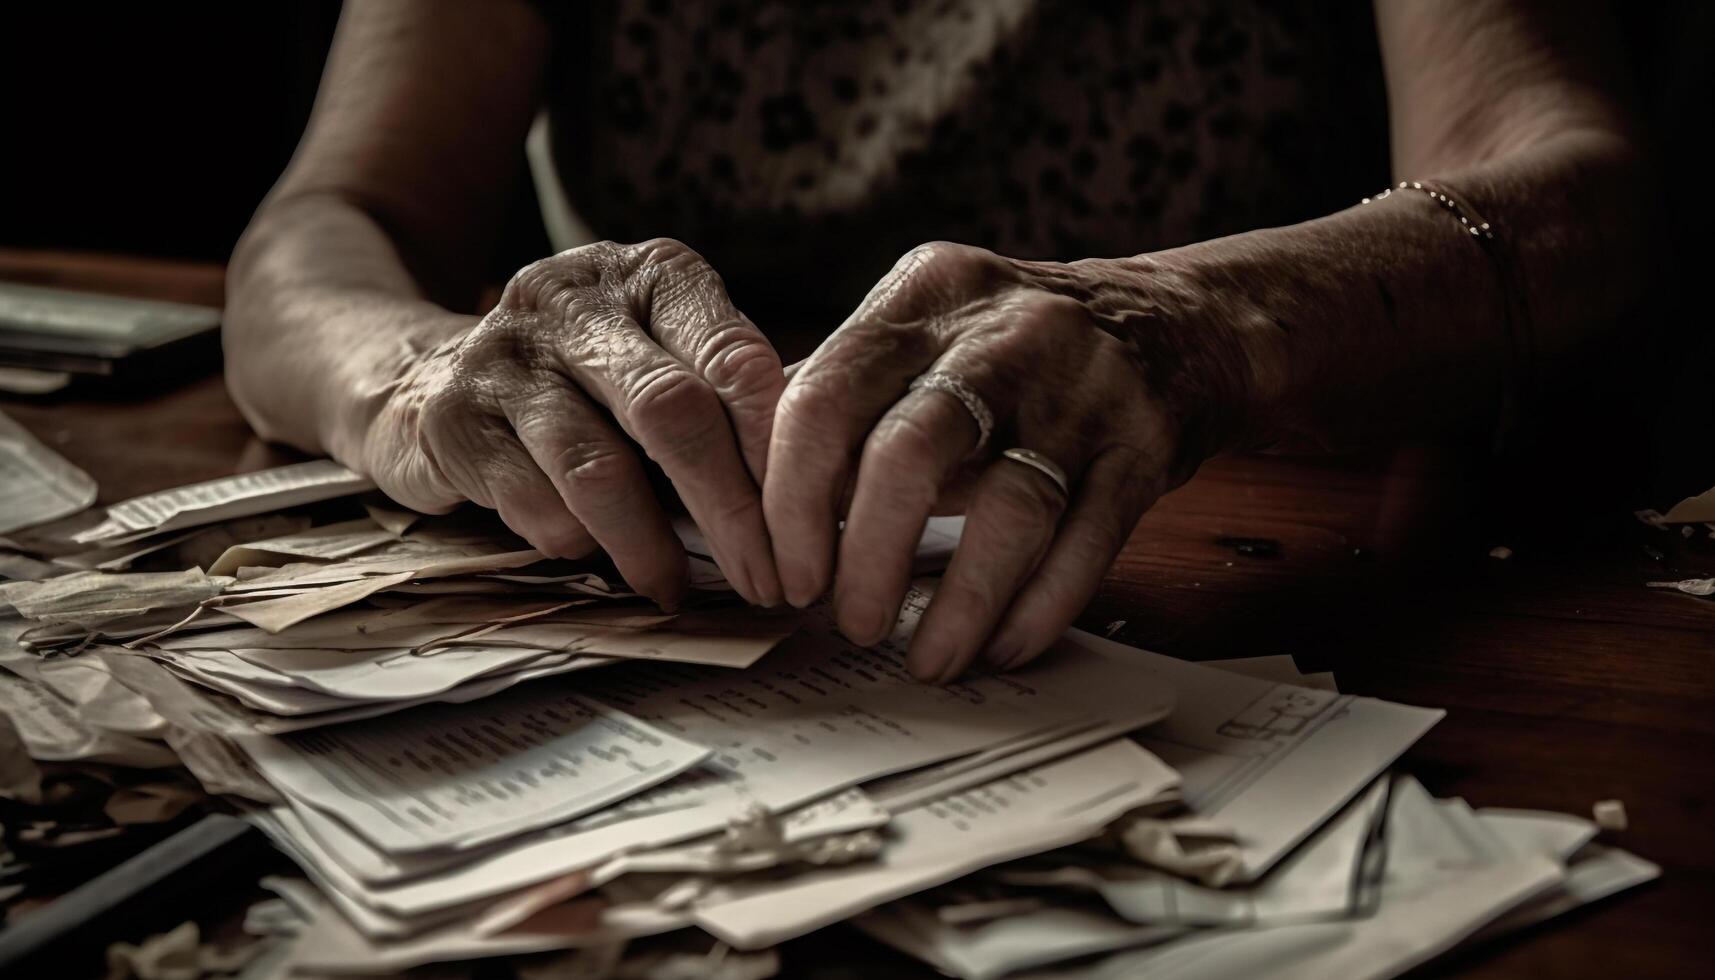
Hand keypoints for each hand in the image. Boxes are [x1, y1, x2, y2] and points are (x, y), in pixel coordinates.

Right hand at [361, 239, 784, 608]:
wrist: (426, 377)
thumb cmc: (589, 383)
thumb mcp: (667, 359)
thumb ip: (734, 403)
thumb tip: (826, 494)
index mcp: (656, 275)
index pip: (737, 360)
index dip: (778, 454)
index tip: (810, 525)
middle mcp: (578, 299)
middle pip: (673, 413)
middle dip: (731, 512)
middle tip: (768, 581)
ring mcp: (507, 355)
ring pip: (600, 469)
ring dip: (652, 546)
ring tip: (677, 588)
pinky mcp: (453, 419)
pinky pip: (535, 506)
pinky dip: (577, 544)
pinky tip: (596, 556)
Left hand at [765, 242, 1222, 680]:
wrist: (1172, 325)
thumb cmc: (1010, 351)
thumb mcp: (922, 335)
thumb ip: (838, 395)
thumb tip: (737, 493)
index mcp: (924, 299)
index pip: (825, 396)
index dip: (791, 499)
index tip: (784, 573)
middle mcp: (1002, 332)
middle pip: (909, 452)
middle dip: (867, 557)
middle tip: (849, 621)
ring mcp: (1082, 389)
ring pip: (1009, 508)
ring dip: (959, 602)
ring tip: (928, 659)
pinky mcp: (1144, 447)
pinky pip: (1086, 542)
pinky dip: (1037, 607)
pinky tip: (1001, 646)